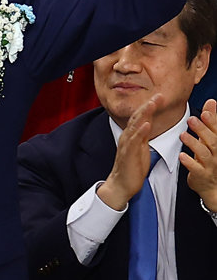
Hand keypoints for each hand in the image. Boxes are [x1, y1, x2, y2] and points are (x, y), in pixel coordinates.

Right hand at [97, 95, 161, 210]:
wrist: (121, 184)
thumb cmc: (132, 167)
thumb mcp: (140, 148)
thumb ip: (143, 136)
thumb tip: (147, 124)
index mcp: (131, 135)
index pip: (140, 117)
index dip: (149, 107)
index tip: (158, 97)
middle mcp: (127, 137)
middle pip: (137, 117)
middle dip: (148, 106)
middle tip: (158, 95)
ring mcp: (127, 144)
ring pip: (135, 125)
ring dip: (144, 114)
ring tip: (152, 104)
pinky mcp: (128, 153)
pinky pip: (134, 141)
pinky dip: (140, 131)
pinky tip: (146, 124)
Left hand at [180, 99, 216, 211]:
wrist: (211, 185)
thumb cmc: (210, 158)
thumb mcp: (211, 138)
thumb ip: (211, 121)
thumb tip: (212, 101)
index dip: (213, 122)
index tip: (205, 112)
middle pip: (212, 141)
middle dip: (203, 130)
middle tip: (191, 119)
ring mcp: (210, 165)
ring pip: (204, 154)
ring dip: (194, 144)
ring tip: (183, 135)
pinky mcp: (201, 175)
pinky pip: (196, 169)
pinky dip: (189, 162)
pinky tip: (181, 155)